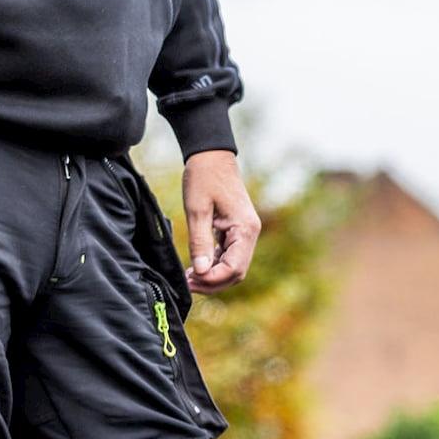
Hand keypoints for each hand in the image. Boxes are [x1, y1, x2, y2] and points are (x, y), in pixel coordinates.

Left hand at [182, 150, 259, 292]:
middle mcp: (250, 234)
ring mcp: (245, 233)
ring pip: (233, 266)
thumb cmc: (204, 177)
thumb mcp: (197, 209)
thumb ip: (199, 242)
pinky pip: (229, 255)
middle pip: (236, 272)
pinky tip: (198, 265)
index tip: (191, 278)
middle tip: (188, 283)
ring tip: (190, 276)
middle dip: (213, 282)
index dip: (213, 279)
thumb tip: (200, 271)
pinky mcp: (237, 230)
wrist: (211, 154)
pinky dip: (215, 264)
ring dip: (214, 275)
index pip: (234, 268)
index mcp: (245, 230)